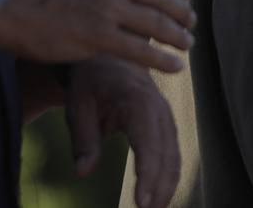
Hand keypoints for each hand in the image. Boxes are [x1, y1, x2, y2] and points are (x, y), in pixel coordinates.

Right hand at [0, 0, 194, 72]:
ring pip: (158, 23)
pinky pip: (141, 49)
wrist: (2, 11)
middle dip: (183, 13)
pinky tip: (176, 66)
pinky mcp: (97, 35)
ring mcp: (106, 5)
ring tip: (187, 45)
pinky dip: (163, 59)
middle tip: (191, 24)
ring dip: (178, 37)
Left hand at [66, 56, 179, 207]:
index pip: (148, 144)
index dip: (148, 175)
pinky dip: (169, 173)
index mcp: (137, 102)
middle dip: (161, 186)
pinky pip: (172, 150)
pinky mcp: (166, 122)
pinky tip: (161, 194)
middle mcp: (159, 109)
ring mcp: (166, 115)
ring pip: (174, 154)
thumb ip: (84, 139)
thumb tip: (83, 173)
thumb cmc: (91, 83)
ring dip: (168, 183)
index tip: (142, 203)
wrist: (109, 59)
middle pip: (166, 153)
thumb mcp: (78, 107)